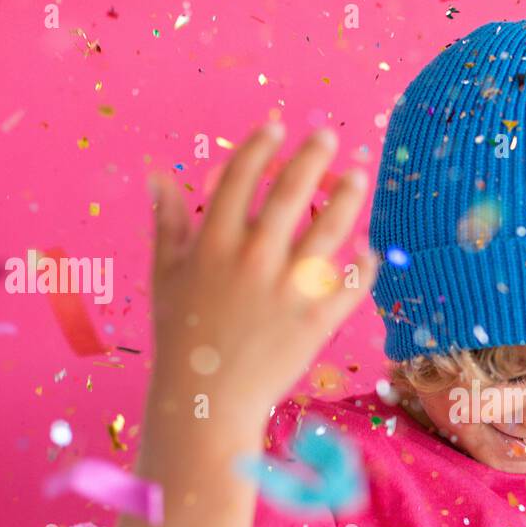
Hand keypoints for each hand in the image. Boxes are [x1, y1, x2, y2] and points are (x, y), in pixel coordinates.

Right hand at [147, 122, 377, 422]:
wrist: (206, 399)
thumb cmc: (181, 336)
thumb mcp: (165, 275)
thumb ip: (168, 223)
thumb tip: (158, 176)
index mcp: (213, 243)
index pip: (240, 177)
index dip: (259, 146)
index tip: (276, 127)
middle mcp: (252, 257)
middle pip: (290, 192)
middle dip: (312, 156)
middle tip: (328, 136)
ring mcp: (287, 289)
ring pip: (329, 228)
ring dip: (347, 197)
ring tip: (358, 176)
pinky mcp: (316, 320)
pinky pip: (351, 284)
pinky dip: (363, 265)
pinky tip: (368, 251)